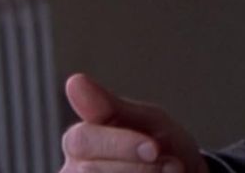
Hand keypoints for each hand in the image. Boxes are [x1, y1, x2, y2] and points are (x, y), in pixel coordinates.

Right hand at [62, 73, 205, 172]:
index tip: (155, 148)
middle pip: (91, 170)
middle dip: (140, 168)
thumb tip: (74, 81)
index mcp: (81, 141)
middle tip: (171, 165)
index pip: (82, 140)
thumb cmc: (162, 146)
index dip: (121, 144)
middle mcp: (73, 170)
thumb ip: (110, 107)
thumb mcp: (147, 121)